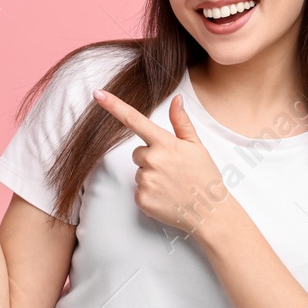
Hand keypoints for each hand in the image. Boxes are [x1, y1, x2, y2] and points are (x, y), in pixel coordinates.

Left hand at [90, 89, 231, 233]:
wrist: (209, 213)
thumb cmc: (205, 178)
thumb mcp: (197, 146)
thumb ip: (181, 122)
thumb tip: (176, 99)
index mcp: (165, 143)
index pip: (135, 120)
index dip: (114, 106)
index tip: (98, 94)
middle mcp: (152, 160)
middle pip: (137, 152)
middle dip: (151, 158)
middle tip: (172, 170)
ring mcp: (145, 180)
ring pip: (138, 171)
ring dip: (151, 176)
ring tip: (171, 184)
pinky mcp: (141, 198)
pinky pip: (138, 190)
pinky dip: (149, 193)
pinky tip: (166, 196)